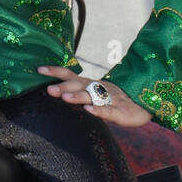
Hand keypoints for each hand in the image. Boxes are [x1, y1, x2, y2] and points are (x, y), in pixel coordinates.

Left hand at [38, 65, 152, 126]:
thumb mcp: (93, 93)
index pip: (69, 75)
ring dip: (78, 97)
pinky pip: (108, 110)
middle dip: (64, 87)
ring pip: (92, 96)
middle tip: (49, 89)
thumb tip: (53, 90)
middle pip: (79, 86)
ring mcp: (109, 99)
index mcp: (89, 84)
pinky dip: (99, 110)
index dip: (55, 72)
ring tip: (65, 98)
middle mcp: (98, 89)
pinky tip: (89, 110)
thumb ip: (76, 92)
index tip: (39, 69)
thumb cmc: (113, 99)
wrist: (143, 104)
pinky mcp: (120, 112)